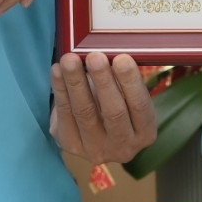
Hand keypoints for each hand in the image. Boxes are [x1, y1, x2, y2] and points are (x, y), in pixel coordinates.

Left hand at [50, 51, 159, 166]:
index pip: (139, 107)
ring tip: (70, 59)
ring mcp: (95, 149)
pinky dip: (60, 90)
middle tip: (95, 56)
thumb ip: (123, 80)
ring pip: (84, 113)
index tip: (121, 58)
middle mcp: (123, 147)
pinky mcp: (70, 144)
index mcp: (145, 132)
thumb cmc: (119, 103)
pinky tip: (57, 70)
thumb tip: (110, 53)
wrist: (97, 131)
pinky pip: (64, 115)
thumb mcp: (129, 95)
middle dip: (103, 82)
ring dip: (76, 83)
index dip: (130, 82)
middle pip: (113, 113)